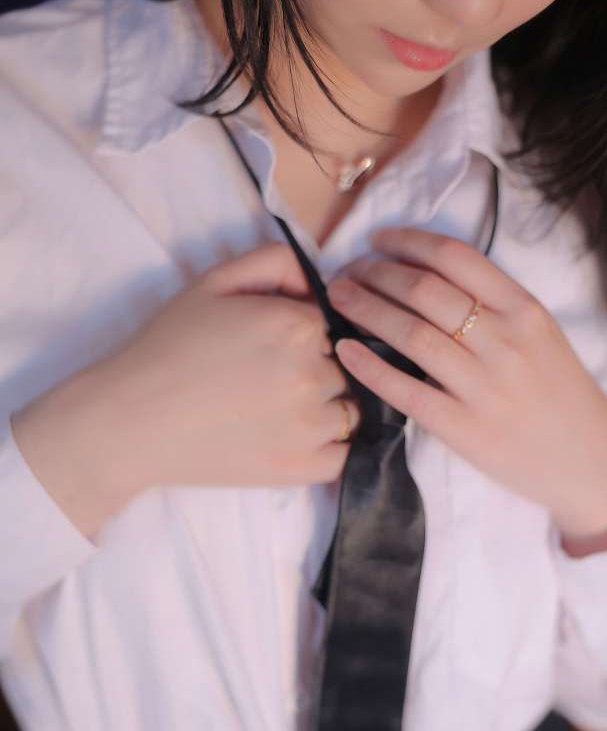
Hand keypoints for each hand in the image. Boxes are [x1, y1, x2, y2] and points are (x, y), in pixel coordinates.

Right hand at [12, 244, 361, 537]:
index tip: (273, 344)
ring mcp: (311, 426)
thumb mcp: (214, 280)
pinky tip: (300, 438)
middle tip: (270, 378)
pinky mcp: (302, 467)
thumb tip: (321, 280)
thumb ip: (276, 262)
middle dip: (318, 367)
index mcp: (298, 325)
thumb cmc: (169, 347)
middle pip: (345, 365)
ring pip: (350, 409)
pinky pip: (346, 455)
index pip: (332, 322)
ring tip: (280, 409)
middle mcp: (313, 374)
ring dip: (327, 407)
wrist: (133, 419)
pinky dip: (332, 447)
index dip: (305, 330)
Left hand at [327, 227, 606, 549]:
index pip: (456, 257)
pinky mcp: (464, 428)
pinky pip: (406, 390)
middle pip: (425, 291)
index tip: (379, 241)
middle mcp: (505, 342)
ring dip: (366, 309)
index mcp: (524, 309)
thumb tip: (425, 274)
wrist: (588, 459)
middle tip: (347, 272)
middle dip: (376, 274)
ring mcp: (484, 386)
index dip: (408, 242)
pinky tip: (345, 350)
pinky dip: (370, 367)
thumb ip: (495, 305)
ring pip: (411, 333)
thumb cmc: (559, 392)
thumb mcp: (540, 334)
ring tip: (338, 298)